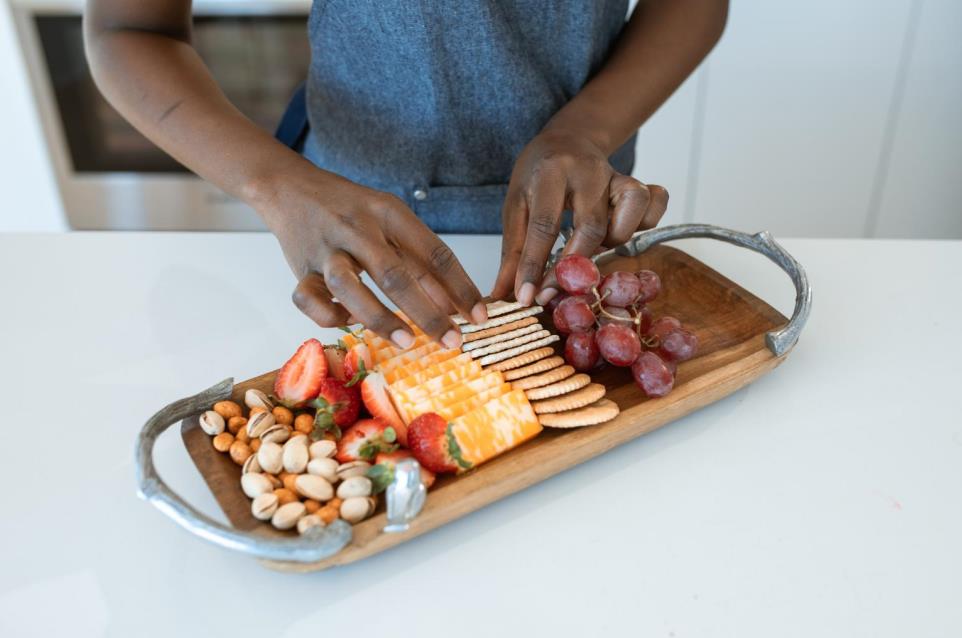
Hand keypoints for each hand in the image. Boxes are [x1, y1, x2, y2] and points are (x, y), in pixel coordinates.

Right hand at [260, 166, 486, 348]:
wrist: (290, 187)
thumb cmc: (351, 209)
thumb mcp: (391, 222)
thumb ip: (420, 262)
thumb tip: (454, 307)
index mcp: (388, 213)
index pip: (433, 252)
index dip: (460, 286)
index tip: (479, 315)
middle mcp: (358, 229)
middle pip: (395, 274)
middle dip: (428, 312)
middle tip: (453, 340)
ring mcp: (326, 250)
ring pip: (349, 287)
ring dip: (380, 317)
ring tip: (407, 341)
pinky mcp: (300, 269)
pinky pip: (309, 300)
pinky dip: (330, 316)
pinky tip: (349, 321)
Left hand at [491, 129, 667, 305]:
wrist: (568, 138)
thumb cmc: (539, 175)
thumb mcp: (516, 204)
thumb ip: (513, 251)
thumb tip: (504, 294)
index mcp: (551, 173)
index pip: (545, 225)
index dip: (536, 266)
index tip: (529, 297)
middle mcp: (588, 171)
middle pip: (591, 226)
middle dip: (575, 266)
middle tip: (558, 291)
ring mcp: (617, 175)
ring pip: (632, 212)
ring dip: (615, 239)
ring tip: (595, 244)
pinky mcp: (637, 182)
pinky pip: (656, 203)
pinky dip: (647, 222)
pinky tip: (623, 228)